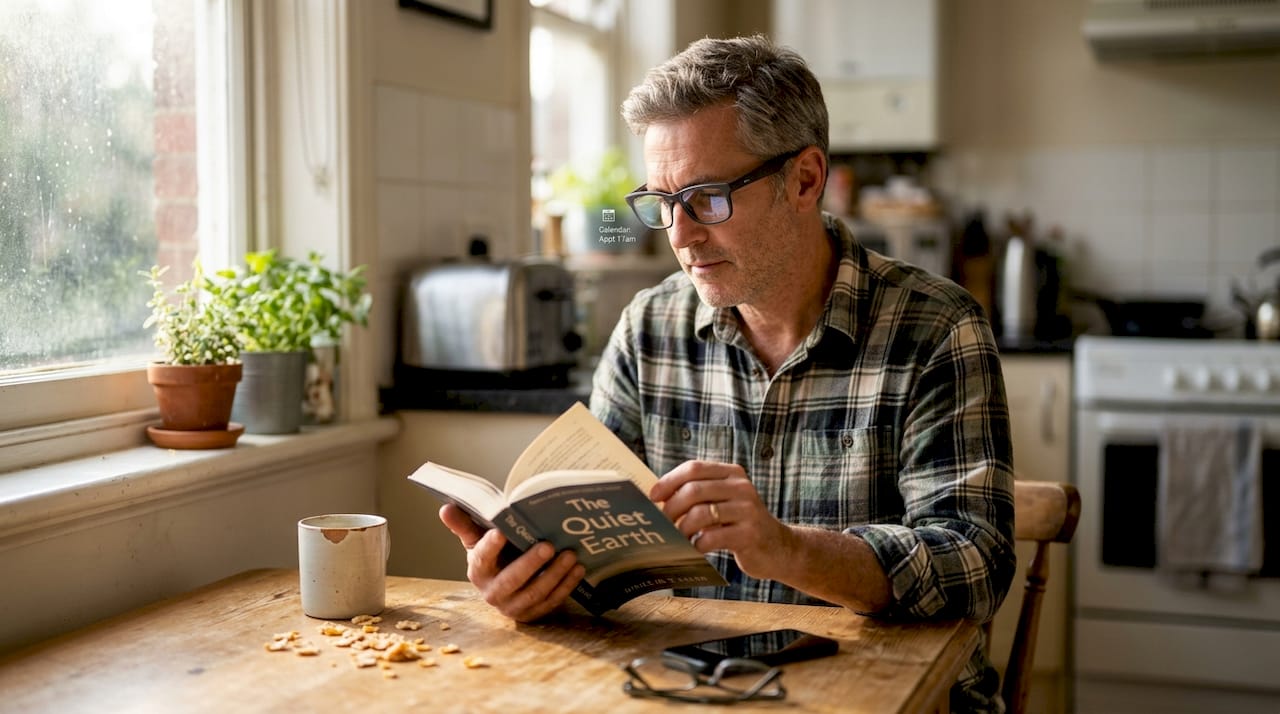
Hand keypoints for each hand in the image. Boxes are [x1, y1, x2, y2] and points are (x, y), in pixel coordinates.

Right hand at [438, 504, 584, 621]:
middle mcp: (493, 593)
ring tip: (570, 555)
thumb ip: (464, 524)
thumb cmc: (494, 555)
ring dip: (554, 575)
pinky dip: (566, 586)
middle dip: (530, 564)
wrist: (506, 582)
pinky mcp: (532, 614)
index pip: (481, 559)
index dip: (490, 547)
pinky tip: (577, 570)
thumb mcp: (478, 539)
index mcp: (478, 571)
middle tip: (548, 545)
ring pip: (535, 593)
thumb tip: (445, 508)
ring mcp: (513, 606)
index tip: (501, 532)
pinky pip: (550, 602)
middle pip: (511, 581)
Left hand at [649, 461, 793, 579]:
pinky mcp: (749, 534)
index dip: (669, 481)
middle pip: (694, 490)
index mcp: (733, 473)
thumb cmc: (740, 525)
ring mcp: (748, 510)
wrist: (779, 548)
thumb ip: (700, 496)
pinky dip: (696, 545)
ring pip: (701, 514)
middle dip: (671, 508)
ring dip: (681, 529)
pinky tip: (693, 550)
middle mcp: (742, 487)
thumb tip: (658, 499)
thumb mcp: (724, 502)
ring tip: (675, 539)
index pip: (694, 468)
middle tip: (661, 524)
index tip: (653, 496)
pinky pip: (712, 537)